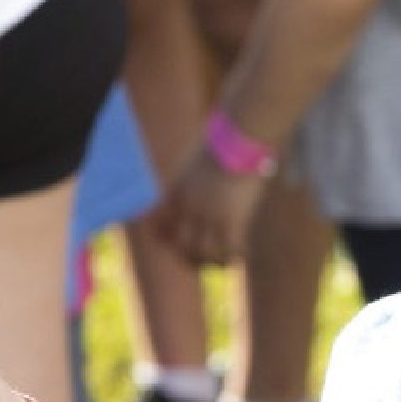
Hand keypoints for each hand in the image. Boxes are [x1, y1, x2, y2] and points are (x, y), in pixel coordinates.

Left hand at [156, 144, 265, 271]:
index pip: (160, 227)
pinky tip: (241, 257)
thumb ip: (192, 179)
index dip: (165, 242)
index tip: (176, 248)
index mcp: (176, 192)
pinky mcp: (232, 219)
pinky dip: (234, 257)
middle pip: (182, 246)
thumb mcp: (197, 161)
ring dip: (213, 263)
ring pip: (205, 253)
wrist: (240, 137)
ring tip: (223, 264)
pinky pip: (230, 248)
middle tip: (200, 264)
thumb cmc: (223, 142)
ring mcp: (209, 215)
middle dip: (189, 259)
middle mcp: (188, 208)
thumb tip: (200, 187)